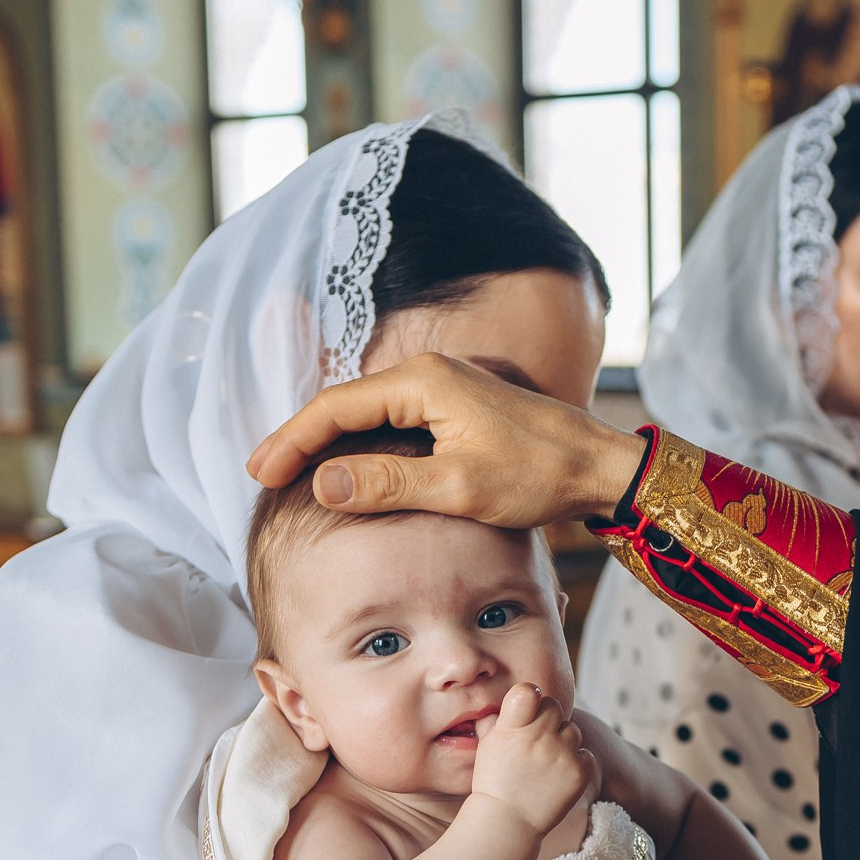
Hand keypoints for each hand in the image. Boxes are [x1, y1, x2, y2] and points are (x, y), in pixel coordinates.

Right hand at [247, 353, 647, 525]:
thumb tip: (323, 483)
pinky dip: (362, 445)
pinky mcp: (456, 408)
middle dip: (301, 439)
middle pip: (345, 405)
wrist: (599, 467)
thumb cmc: (538, 474)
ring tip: (292, 474)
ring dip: (329, 442)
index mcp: (423, 381)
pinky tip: (348, 469)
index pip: (336, 407)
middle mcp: (428, 373)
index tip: (261, 474)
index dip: (292, 441)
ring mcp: (444, 387)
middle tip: (262, 476)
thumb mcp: (460, 486)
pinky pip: (393, 422)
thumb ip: (389, 484)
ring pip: (369, 413)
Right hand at [470, 683, 593, 835]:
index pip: (529, 691)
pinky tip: (559, 775)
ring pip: (572, 730)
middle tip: (537, 740)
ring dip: (563, 741)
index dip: (530, 695)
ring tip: (547, 761)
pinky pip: (586, 754)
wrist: (507, 821)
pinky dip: (576, 763)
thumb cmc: (494, 782)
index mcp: (512, 727)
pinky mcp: (579, 772)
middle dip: (547, 718)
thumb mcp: (487, 746)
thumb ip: (497, 720)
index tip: (528, 706)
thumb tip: (509, 701)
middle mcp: (538, 737)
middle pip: (554, 706)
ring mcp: (561, 754)